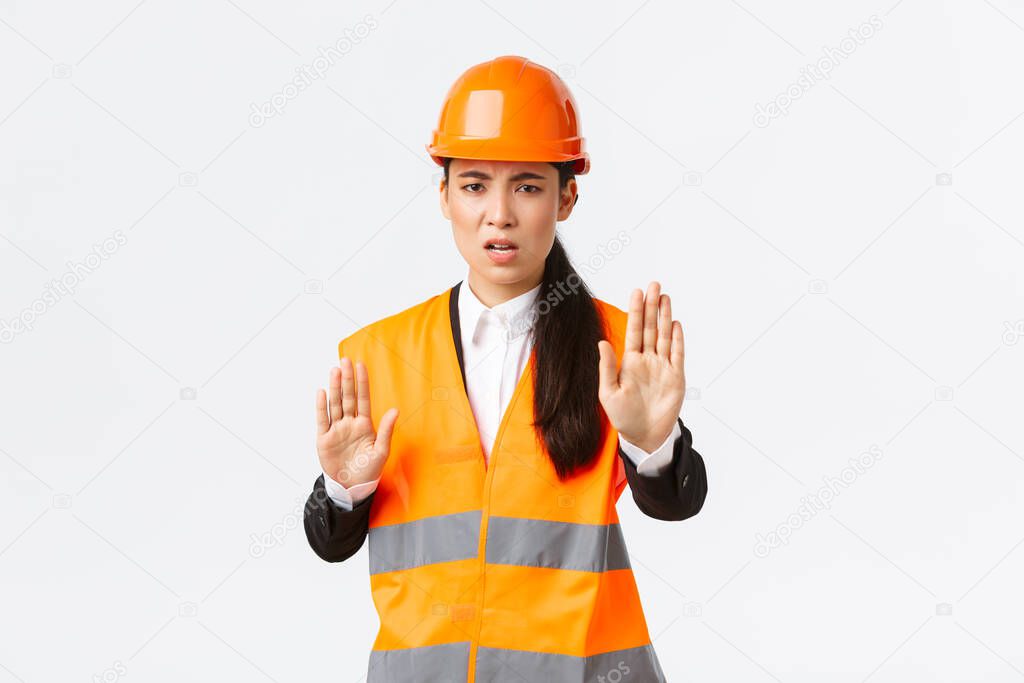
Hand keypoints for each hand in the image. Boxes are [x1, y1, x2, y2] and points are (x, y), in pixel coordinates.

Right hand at [315, 357, 398, 486]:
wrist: (351, 487)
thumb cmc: (369, 470)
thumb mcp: (381, 451)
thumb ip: (386, 430)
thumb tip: (395, 410)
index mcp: (365, 425)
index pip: (363, 399)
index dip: (362, 383)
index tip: (361, 365)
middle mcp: (349, 423)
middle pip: (348, 397)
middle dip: (347, 379)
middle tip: (345, 360)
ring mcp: (336, 429)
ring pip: (335, 404)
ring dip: (335, 388)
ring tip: (335, 371)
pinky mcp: (324, 439)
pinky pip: (322, 420)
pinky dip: (322, 406)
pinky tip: (322, 392)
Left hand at [597, 282, 685, 452]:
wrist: (644, 436)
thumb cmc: (623, 417)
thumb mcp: (608, 393)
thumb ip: (606, 367)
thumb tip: (602, 342)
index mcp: (630, 362)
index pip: (634, 330)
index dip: (635, 311)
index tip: (637, 292)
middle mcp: (647, 360)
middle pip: (650, 327)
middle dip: (652, 306)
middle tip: (654, 284)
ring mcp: (663, 367)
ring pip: (664, 336)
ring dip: (665, 316)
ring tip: (665, 297)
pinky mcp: (676, 377)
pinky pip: (677, 354)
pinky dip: (676, 339)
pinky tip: (675, 324)